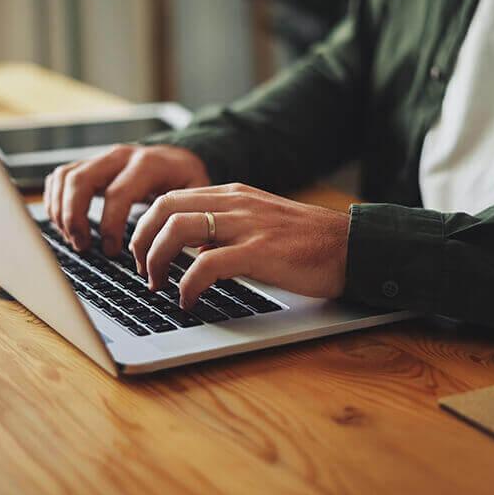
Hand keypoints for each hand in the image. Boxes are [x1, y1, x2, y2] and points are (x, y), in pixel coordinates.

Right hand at [43, 144, 209, 253]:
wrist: (180, 158)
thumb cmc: (187, 180)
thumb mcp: (196, 195)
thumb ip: (183, 217)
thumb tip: (169, 250)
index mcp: (148, 164)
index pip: (117, 194)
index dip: (110, 225)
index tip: (112, 251)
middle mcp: (120, 156)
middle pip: (80, 181)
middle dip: (74, 218)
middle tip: (82, 246)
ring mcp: (102, 158)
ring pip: (65, 178)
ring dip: (61, 211)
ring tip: (74, 239)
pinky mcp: (90, 164)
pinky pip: (60, 177)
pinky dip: (55, 201)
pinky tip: (65, 225)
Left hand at [128, 183, 349, 309]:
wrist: (351, 246)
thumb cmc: (308, 242)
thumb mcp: (260, 223)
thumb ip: (226, 228)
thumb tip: (194, 246)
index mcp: (233, 194)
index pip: (171, 197)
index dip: (147, 226)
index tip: (143, 253)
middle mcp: (235, 202)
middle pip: (164, 207)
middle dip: (141, 240)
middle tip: (142, 271)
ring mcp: (247, 225)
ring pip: (177, 229)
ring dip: (156, 260)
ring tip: (158, 285)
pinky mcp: (260, 251)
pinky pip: (206, 263)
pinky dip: (187, 284)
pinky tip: (188, 300)